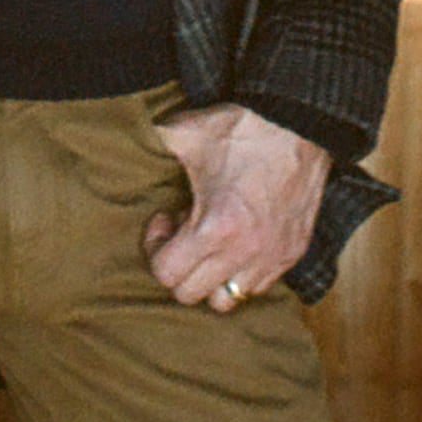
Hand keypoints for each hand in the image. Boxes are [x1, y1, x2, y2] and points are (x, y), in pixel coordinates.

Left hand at [142, 103, 331, 311]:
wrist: (302, 121)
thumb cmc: (243, 128)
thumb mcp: (186, 132)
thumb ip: (149, 143)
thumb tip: (120, 143)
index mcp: (215, 228)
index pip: (166, 275)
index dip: (155, 248)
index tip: (165, 219)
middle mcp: (246, 253)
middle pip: (191, 294)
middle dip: (179, 266)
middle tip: (184, 231)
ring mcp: (272, 257)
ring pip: (227, 299)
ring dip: (211, 276)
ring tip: (211, 241)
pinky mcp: (293, 253)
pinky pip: (259, 286)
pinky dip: (241, 272)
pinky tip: (238, 239)